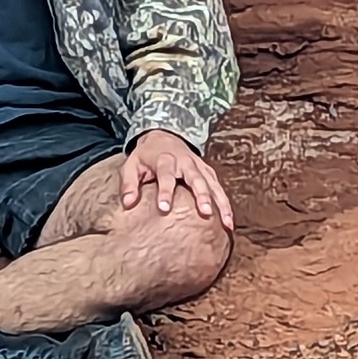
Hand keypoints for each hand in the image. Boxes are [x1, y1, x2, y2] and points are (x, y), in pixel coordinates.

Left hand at [120, 129, 234, 232]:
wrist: (163, 136)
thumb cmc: (146, 156)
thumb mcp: (131, 165)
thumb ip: (128, 184)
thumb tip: (128, 203)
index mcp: (165, 160)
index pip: (166, 175)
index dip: (166, 191)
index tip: (164, 208)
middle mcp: (185, 162)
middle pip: (196, 178)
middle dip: (202, 195)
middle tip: (205, 212)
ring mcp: (199, 166)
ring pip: (212, 184)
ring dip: (220, 202)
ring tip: (226, 222)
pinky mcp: (207, 171)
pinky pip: (218, 187)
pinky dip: (225, 203)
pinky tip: (229, 220)